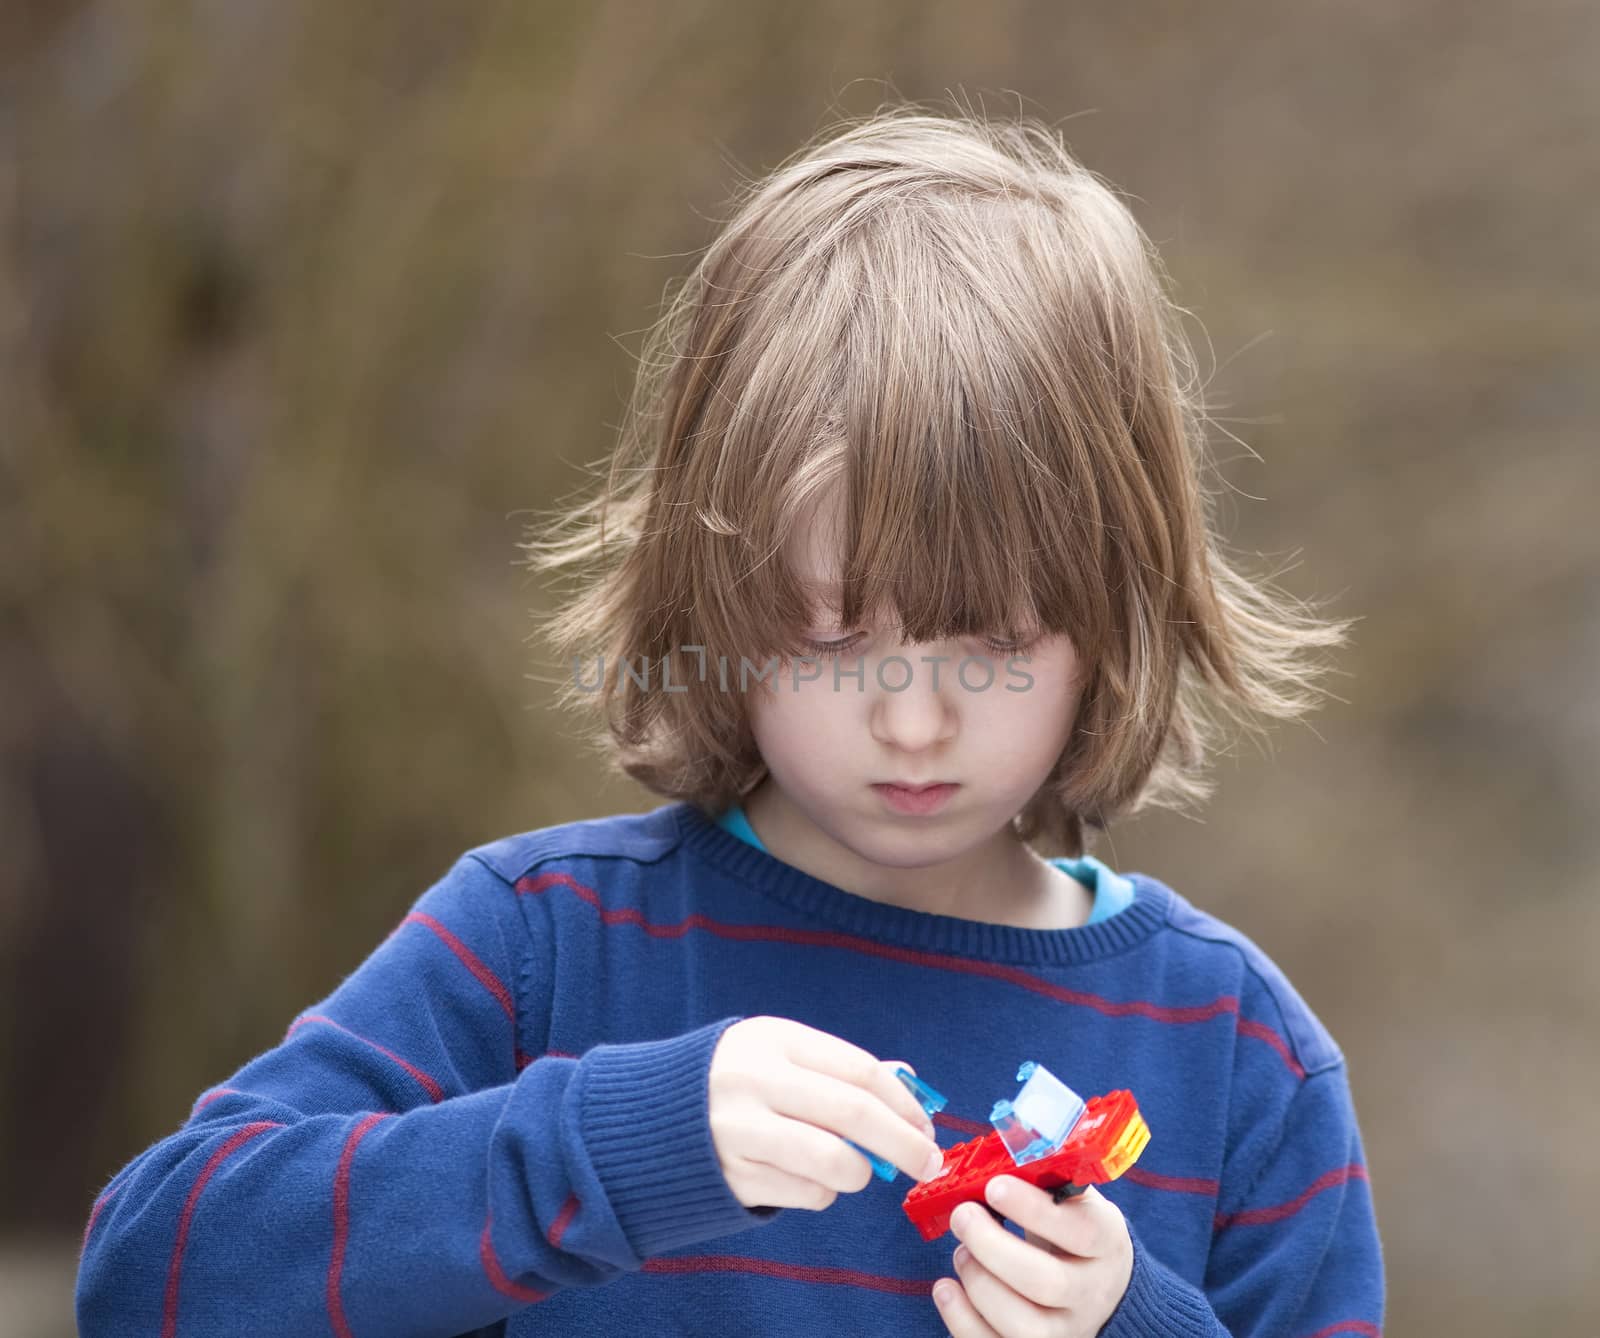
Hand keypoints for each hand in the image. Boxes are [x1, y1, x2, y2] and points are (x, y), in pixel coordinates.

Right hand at [708, 1016, 942, 1210]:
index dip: (904, 1103)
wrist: (648, 1117)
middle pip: (855, 1114)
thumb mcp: (779, 1055)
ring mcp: (740, 1131)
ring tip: (855, 1169)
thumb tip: (910, 1082)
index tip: (927, 1126)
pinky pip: (807, 1192)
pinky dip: (823, 1192)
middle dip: (904, 1144)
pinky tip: (807, 1175)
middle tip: (928, 1164)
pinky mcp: (733, 1175)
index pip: (859, 1070)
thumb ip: (839, 1068)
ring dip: (860, 1174)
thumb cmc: (734, 1081)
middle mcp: (755, 1081)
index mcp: (774, 1040)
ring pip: (835, 1163)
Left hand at [933, 1176, 1132, 1336]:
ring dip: (978, 1282)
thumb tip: (1002, 1144)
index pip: (1078, 1232)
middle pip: (1044, 1283)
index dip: (1032, 1210)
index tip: (993, 1185)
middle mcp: (1091, 1294)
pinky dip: (961, 1321)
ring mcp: (1066, 1332)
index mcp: (1105, 1243)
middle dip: (992, 1247)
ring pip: (1022, 1325)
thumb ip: (1046, 1178)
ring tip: (960, 1251)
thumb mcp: (1074, 1199)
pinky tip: (946, 1288)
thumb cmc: (1072, 1230)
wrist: (1101, 1287)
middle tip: (962, 1215)